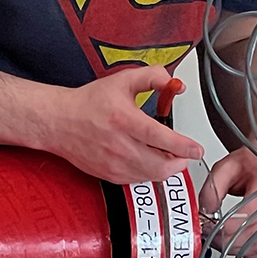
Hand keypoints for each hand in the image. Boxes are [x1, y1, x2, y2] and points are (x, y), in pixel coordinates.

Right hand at [40, 64, 205, 183]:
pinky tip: (150, 160)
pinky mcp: (109, 175)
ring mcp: (113, 164)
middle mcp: (119, 145)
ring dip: (167, 168)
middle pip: (160, 165)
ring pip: (152, 176)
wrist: (60, 122)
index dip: (183, 146)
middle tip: (185, 152)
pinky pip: (139, 180)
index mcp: (124, 120)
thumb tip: (174, 84)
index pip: (160, 138)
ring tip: (169, 155)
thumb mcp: (123, 80)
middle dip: (180, 161)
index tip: (196, 148)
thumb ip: (152, 77)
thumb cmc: (89, 103)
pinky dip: (150, 173)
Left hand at [199, 147, 256, 257]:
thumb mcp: (226, 166)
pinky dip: (250, 252)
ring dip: (236, 248)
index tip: (208, 226)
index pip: (246, 217)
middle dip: (225, 240)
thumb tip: (206, 211)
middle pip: (251, 236)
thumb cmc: (253, 161)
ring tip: (222, 238)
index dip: (223, 227)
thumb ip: (212, 187)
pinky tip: (239, 242)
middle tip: (210, 234)